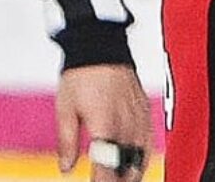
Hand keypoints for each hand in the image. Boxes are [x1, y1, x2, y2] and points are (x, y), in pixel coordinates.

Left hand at [55, 63, 149, 181]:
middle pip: (130, 161)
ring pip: (143, 152)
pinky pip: (150, 137)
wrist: (101, 47)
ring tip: (128, 180)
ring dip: (136, 170)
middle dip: (122, 179)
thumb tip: (66, 167)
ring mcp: (138, 114)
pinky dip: (144, 153)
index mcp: (105, 123)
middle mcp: (126, 121)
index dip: (103, 180)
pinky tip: (139, 159)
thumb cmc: (82, 75)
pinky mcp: (144, 108)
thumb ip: (67, 142)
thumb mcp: (65, 110)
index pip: (107, 163)